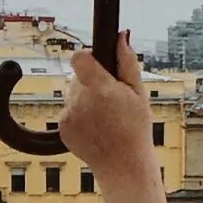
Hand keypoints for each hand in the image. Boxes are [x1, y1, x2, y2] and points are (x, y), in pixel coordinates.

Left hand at [63, 32, 152, 177]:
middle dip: (93, 82)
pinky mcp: (63, 127)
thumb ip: (127, 62)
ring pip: (74, 94)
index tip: (98, 64)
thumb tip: (121, 36)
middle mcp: (80, 100)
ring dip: (87, 99)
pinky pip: (69, 110)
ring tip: (107, 118)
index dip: (88, 57)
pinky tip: (97, 127)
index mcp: (100, 89)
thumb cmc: (136, 129)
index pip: (79, 57)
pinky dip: (80, 115)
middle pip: (79, 77)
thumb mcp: (139, 93)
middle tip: (113, 100)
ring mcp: (68, 115)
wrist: (123, 166)